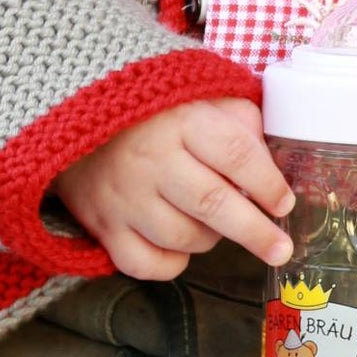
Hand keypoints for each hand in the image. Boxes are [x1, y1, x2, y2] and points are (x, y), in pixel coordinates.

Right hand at [57, 96, 293, 279]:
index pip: (234, 154)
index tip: (285, 203)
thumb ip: (241, 120)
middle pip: (212, 203)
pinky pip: (145, 263)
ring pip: (183, 237)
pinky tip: (179, 244)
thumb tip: (274, 165)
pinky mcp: (102, 225)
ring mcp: (123, 196)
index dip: (267, 183)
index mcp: (180, 119)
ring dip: (211, 239)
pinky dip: (171, 262)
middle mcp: (149, 159)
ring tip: (217, 225)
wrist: (72, 114)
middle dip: (255, 231)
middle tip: (280, 250)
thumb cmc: (153, 108)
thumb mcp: (200, 93)